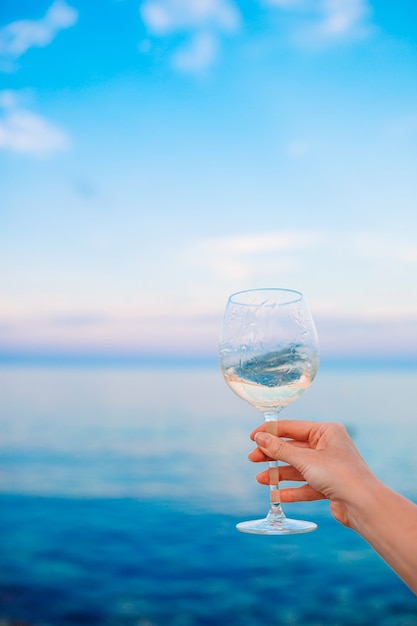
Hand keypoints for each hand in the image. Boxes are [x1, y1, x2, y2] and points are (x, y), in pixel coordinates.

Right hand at [249, 420, 375, 527]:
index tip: (252, 437)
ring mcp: (329, 466)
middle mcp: (328, 446)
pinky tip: (276, 494)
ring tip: (261, 479)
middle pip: (293, 448)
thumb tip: (260, 438)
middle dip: (272, 455)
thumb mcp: (305, 459)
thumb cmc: (339, 475)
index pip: (292, 427)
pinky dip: (291, 489)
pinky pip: (306, 485)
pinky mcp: (329, 486)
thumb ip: (280, 449)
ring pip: (298, 467)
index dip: (271, 432)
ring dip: (279, 473)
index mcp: (326, 432)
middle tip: (253, 459)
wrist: (364, 505)